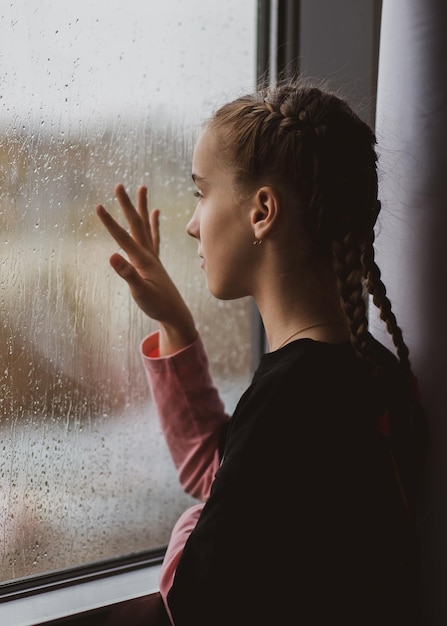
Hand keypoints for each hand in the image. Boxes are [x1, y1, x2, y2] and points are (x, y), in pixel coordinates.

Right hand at [96, 184, 196, 353]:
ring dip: (142, 207)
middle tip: (119, 185)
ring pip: (146, 226)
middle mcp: (148, 253)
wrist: (175, 313)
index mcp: (142, 260)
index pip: (122, 237)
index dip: (109, 222)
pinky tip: (156, 213)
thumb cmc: (157, 305)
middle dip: (126, 205)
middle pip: (136, 224)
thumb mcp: (140, 292)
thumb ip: (128, 274)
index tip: (97, 206)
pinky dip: (154, 223)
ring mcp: (153, 256)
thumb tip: (112, 256)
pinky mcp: (155, 261)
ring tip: (141, 188)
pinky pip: (154, 236)